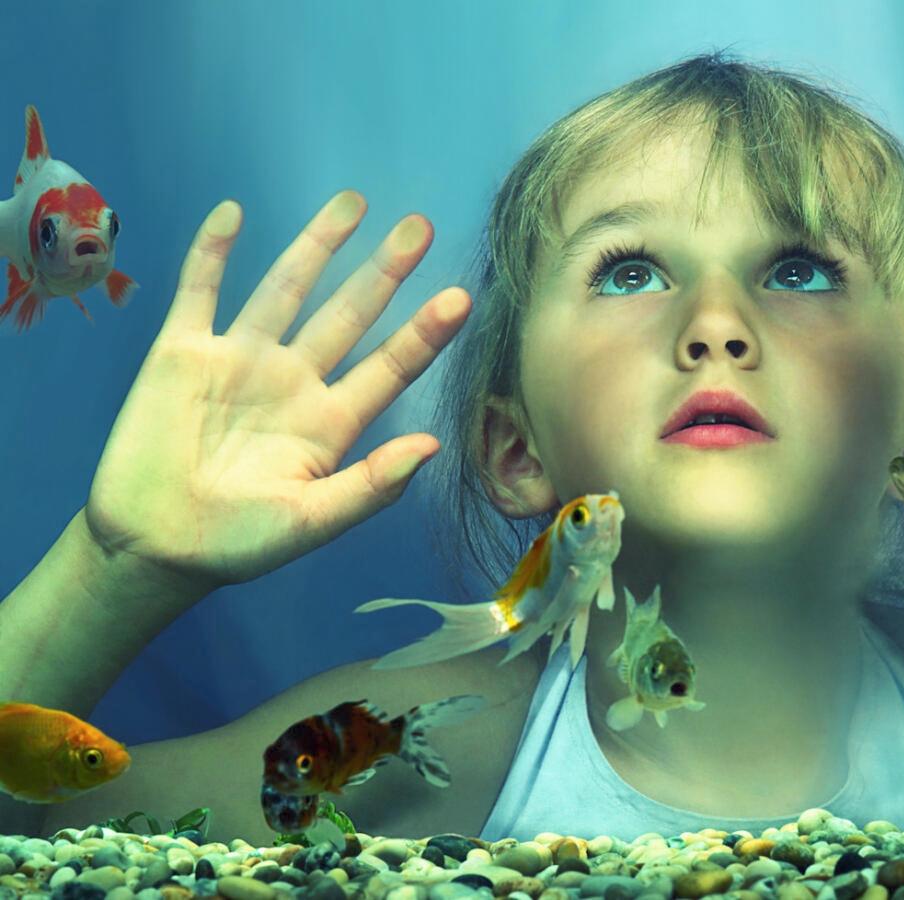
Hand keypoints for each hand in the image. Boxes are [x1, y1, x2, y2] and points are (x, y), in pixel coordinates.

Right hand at [84, 191, 470, 590]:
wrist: (153, 549)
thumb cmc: (239, 543)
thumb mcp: (312, 521)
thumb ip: (371, 486)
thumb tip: (432, 447)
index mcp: (332, 421)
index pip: (390, 367)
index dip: (424, 333)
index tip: (461, 298)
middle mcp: (294, 381)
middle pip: (348, 315)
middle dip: (384, 272)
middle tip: (420, 227)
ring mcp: (240, 361)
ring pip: (286, 289)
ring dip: (316, 245)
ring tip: (354, 202)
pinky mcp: (182, 353)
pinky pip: (200, 291)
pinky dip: (213, 253)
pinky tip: (233, 213)